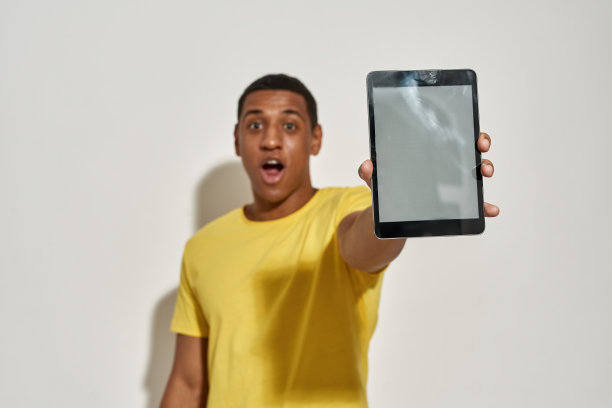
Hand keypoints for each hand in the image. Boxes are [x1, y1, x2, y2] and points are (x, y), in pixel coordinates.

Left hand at [358, 131, 498, 216]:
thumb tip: (366, 166)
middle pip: (470, 148)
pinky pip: (475, 205)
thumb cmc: (388, 188)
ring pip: (476, 173)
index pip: (452, 135)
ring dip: (485, 168)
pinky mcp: (457, 205)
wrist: (390, 214)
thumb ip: (369, 172)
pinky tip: (491, 209)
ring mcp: (454, 184)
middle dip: (480, 144)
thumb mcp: (377, 179)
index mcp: (430, 152)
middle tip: (480, 147)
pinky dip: (485, 207)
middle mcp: (447, 164)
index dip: (466, 129)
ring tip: (485, 172)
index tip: (472, 131)